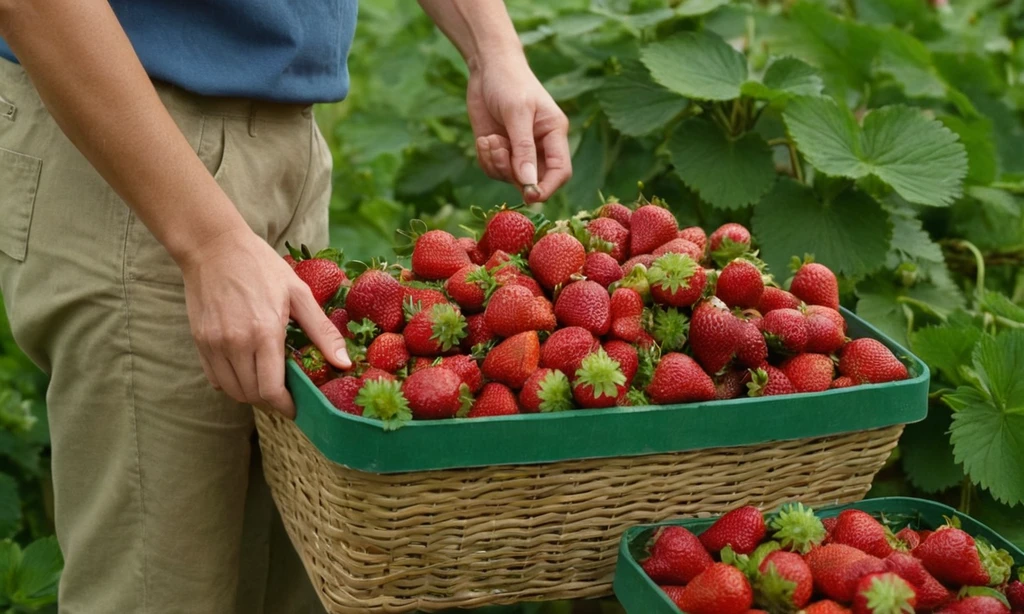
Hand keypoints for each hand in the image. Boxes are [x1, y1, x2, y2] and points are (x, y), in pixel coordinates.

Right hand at [179, 228, 350, 418]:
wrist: (214, 246)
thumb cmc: (261, 266)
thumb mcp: (299, 294)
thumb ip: (322, 332)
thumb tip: (344, 363)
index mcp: (264, 332)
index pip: (271, 389)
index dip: (286, 406)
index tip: (298, 407)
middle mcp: (235, 343)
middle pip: (252, 395)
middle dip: (272, 401)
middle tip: (287, 394)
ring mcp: (213, 343)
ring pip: (232, 390)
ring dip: (251, 394)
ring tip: (268, 383)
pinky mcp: (199, 340)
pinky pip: (214, 377)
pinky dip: (231, 382)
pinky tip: (246, 370)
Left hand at [467, 57, 571, 202]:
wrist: (488, 66)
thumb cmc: (509, 82)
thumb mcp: (517, 113)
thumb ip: (523, 149)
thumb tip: (529, 184)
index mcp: (554, 134)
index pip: (560, 172)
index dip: (548, 188)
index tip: (530, 195)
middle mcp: (539, 146)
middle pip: (534, 181)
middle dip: (514, 174)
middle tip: (498, 150)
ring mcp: (518, 150)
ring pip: (511, 178)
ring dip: (496, 164)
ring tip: (489, 140)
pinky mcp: (500, 150)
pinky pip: (494, 170)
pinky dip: (486, 159)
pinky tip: (483, 140)